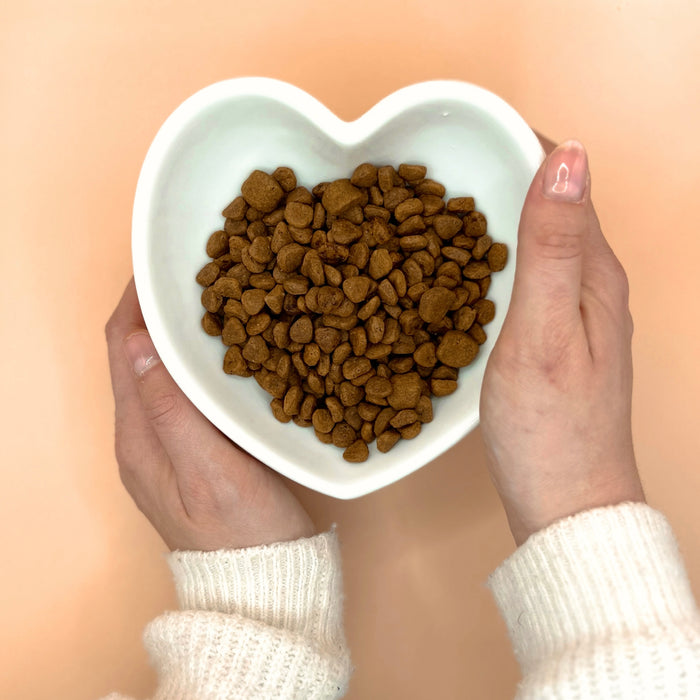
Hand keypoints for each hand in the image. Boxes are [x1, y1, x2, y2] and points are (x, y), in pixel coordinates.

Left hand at [105, 279, 314, 550]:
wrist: (263, 584)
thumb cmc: (242, 533)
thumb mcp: (209, 471)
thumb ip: (171, 410)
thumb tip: (139, 343)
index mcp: (139, 436)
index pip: (121, 347)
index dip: (134, 301)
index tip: (159, 262)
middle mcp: (143, 436)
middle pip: (135, 354)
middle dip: (154, 308)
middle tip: (192, 272)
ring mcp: (166, 444)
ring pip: (159, 369)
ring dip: (175, 331)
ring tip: (210, 298)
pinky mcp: (192, 450)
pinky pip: (181, 390)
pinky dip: (195, 359)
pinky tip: (226, 349)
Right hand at [480, 140, 644, 544]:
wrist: (565, 502)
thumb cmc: (551, 427)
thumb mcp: (543, 332)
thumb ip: (551, 247)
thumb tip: (567, 157)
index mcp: (594, 272)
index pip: (565, 180)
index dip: (521, 147)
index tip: (464, 137)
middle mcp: (592, 285)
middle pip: (551, 207)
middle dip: (502, 178)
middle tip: (439, 173)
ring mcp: (575, 312)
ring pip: (537, 242)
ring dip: (497, 217)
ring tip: (441, 210)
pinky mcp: (556, 337)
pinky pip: (528, 277)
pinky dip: (496, 259)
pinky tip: (464, 269)